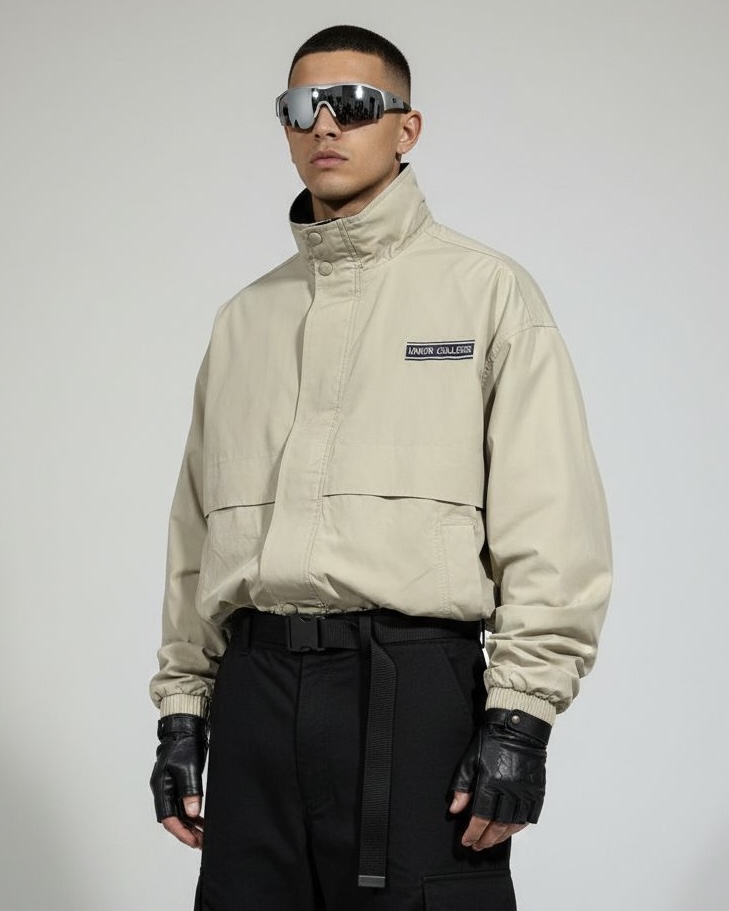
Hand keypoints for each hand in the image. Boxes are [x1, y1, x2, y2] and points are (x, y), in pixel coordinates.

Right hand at [150, 713, 207, 848]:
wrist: (185, 729)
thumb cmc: (184, 745)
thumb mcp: (188, 769)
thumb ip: (190, 792)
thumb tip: (192, 813)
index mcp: (161, 787)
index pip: (168, 818)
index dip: (181, 832)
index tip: (194, 841)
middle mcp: (164, 790)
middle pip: (173, 819)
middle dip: (186, 832)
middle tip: (202, 842)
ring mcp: (171, 788)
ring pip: (179, 814)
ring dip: (190, 825)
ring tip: (204, 835)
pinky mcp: (179, 784)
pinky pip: (183, 805)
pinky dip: (192, 814)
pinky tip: (202, 821)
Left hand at [449, 707, 550, 850]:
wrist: (519, 727)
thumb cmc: (492, 740)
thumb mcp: (471, 760)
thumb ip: (462, 786)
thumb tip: (455, 809)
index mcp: (491, 783)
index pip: (480, 818)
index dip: (473, 833)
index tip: (467, 841)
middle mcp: (510, 791)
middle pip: (497, 826)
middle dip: (485, 839)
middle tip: (478, 846)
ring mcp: (525, 792)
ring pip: (513, 825)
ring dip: (501, 837)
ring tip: (491, 841)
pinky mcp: (537, 791)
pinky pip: (530, 816)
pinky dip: (519, 827)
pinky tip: (510, 829)